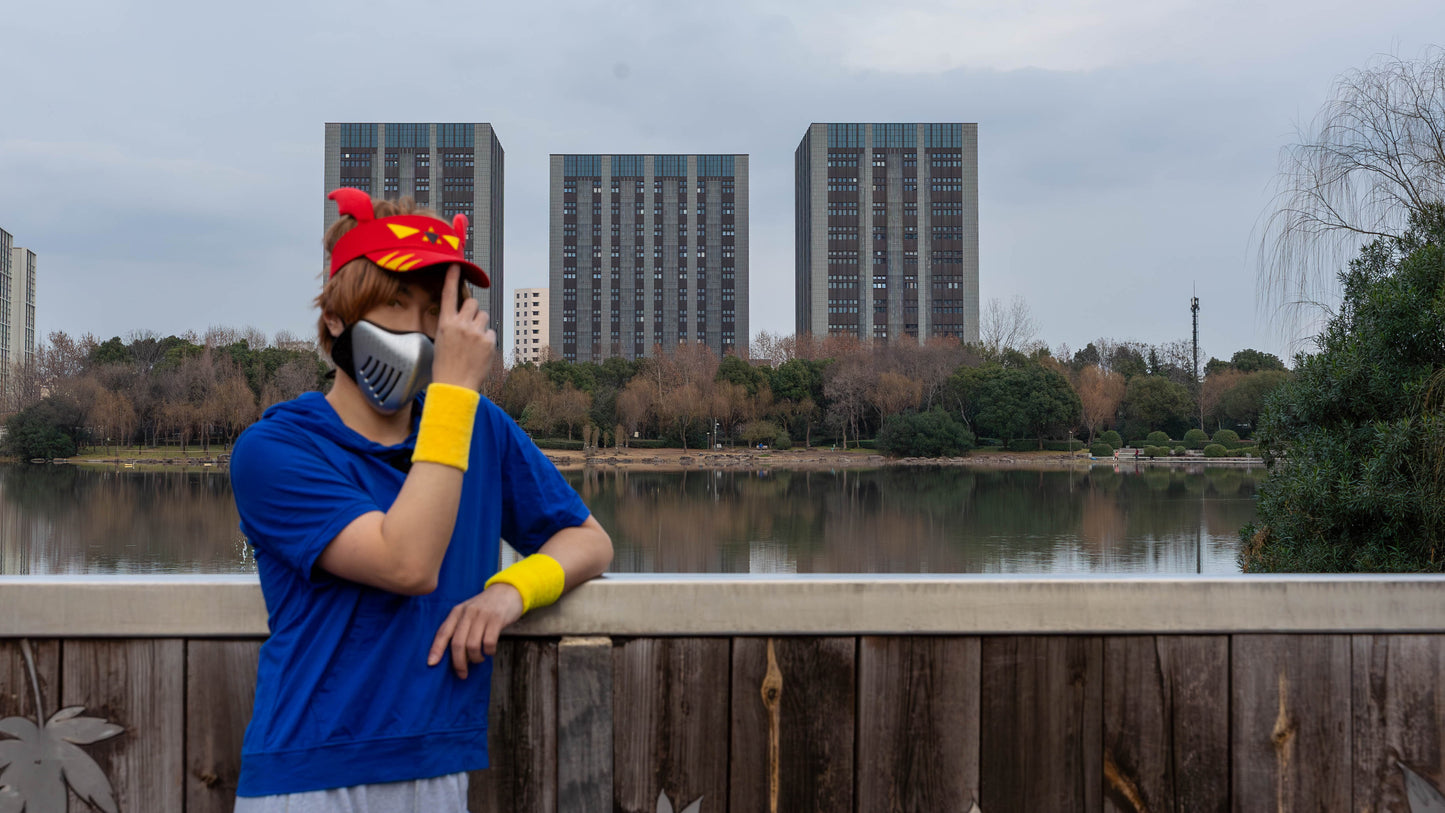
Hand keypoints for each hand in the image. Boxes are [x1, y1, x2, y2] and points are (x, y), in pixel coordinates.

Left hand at [428, 583, 523, 678]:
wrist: (508, 590)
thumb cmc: (486, 607)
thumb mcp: (468, 612)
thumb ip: (460, 628)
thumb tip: (456, 656)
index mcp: (457, 612)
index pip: (443, 632)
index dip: (436, 649)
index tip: (432, 663)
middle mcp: (468, 613)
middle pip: (458, 643)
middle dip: (458, 663)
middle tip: (462, 673)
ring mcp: (483, 615)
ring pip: (472, 645)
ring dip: (475, 658)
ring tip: (478, 659)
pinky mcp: (497, 619)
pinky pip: (489, 642)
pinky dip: (488, 652)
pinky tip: (490, 652)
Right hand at [431, 265, 494, 391]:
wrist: (454, 386)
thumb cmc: (445, 366)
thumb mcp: (441, 341)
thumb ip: (452, 325)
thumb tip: (465, 317)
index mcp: (445, 323)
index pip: (449, 295)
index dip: (452, 278)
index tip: (456, 266)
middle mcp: (461, 324)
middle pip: (473, 302)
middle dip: (474, 310)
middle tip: (470, 324)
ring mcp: (476, 332)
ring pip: (485, 316)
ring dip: (481, 325)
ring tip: (474, 342)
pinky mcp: (489, 341)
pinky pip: (491, 333)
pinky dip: (487, 340)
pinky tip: (479, 352)